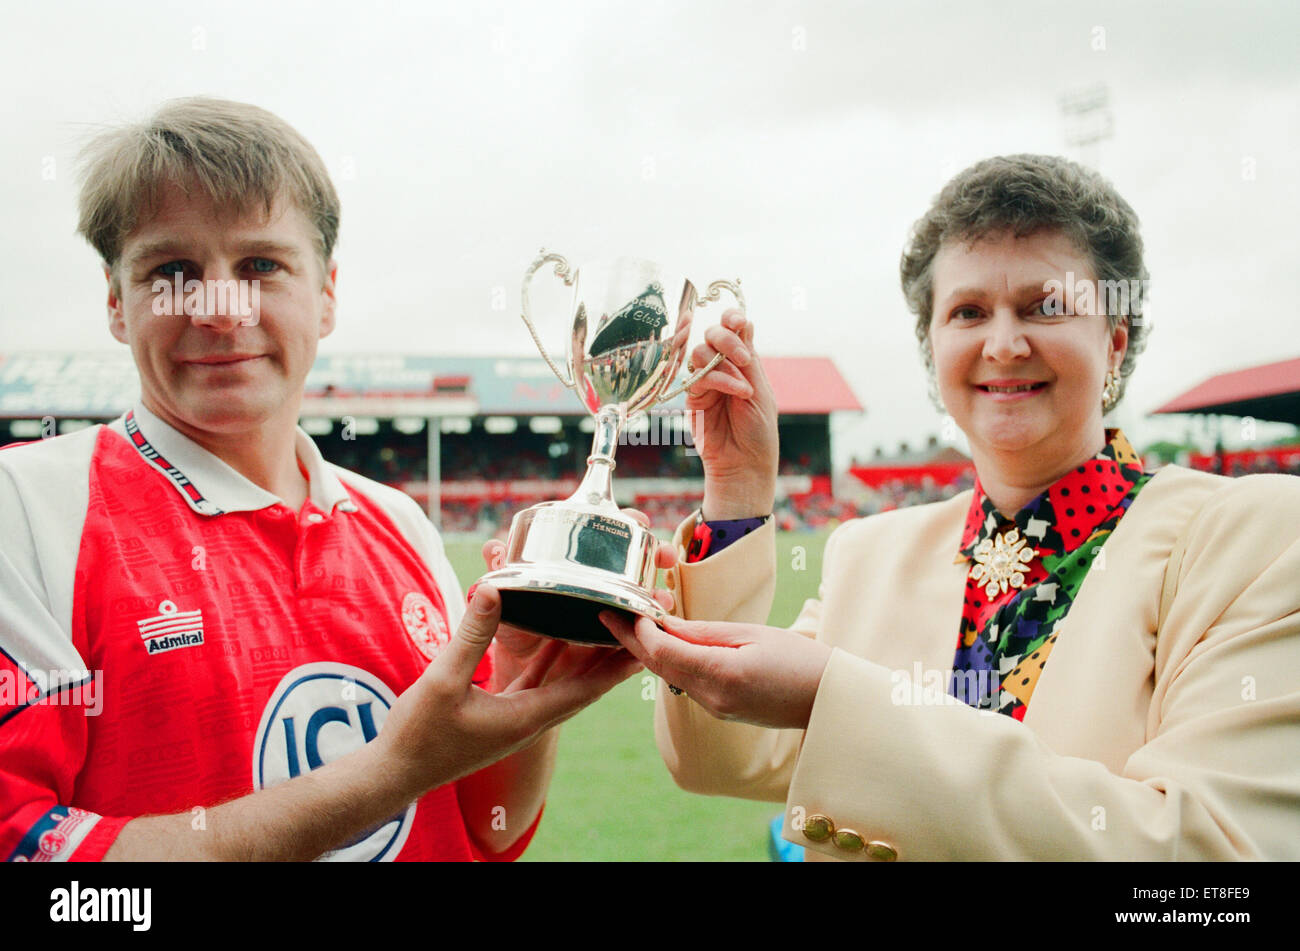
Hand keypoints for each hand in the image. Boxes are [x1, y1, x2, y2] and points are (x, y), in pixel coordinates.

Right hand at [377, 583, 642, 798]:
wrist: (394, 772)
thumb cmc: (419, 734)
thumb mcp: (444, 680)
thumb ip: (472, 635)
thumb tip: (494, 589)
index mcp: (527, 717)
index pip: (586, 689)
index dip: (617, 666)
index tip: (643, 641)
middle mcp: (530, 720)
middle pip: (584, 686)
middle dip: (612, 658)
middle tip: (637, 626)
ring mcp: (517, 718)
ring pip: (563, 682)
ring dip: (586, 657)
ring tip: (611, 626)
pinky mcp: (501, 713)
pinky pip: (538, 681)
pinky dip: (552, 659)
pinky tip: (558, 634)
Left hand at [479, 508, 677, 685]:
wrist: (511, 666)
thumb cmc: (510, 622)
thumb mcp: (503, 595)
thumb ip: (499, 570)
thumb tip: (494, 547)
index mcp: (575, 567)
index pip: (606, 536)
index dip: (627, 523)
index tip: (640, 519)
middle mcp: (597, 589)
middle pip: (633, 566)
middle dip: (655, 556)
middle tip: (665, 555)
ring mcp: (605, 619)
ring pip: (638, 607)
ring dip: (655, 602)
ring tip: (663, 603)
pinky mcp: (604, 654)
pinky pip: (625, 652)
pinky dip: (635, 653)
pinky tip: (645, 651)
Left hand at [598, 611, 831, 729]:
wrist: (829, 700)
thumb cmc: (800, 659)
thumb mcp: (752, 634)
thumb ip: (704, 632)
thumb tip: (664, 623)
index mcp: (720, 674)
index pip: (662, 651)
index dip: (637, 629)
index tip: (620, 606)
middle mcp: (711, 698)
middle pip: (657, 666)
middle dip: (630, 640)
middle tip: (607, 613)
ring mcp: (714, 708)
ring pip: (668, 675)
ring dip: (648, 650)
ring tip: (629, 622)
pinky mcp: (719, 710)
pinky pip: (685, 683)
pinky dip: (669, 662)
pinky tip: (663, 643)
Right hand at [683, 310, 778, 518]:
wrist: (745, 464)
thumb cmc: (758, 432)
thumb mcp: (761, 391)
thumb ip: (748, 360)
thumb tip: (743, 324)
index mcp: (743, 363)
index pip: (733, 330)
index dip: (732, 318)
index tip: (738, 320)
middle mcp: (722, 368)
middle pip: (713, 335)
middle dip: (727, 339)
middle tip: (744, 358)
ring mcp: (705, 382)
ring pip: (701, 352)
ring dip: (724, 363)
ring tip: (744, 388)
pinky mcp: (692, 397)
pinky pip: (698, 376)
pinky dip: (719, 379)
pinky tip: (737, 392)